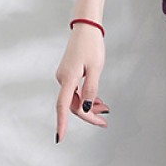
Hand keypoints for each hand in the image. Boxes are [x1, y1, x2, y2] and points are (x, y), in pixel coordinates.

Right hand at [54, 25, 109, 142]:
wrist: (86, 27)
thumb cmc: (92, 45)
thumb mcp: (96, 68)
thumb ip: (91, 89)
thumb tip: (87, 108)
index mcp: (68, 78)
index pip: (63, 106)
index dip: (62, 123)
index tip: (60, 137)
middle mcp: (63, 79)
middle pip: (73, 105)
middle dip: (88, 115)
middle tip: (104, 122)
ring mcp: (64, 77)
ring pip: (76, 99)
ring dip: (89, 106)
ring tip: (105, 110)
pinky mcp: (68, 74)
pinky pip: (76, 92)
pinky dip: (87, 98)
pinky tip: (97, 101)